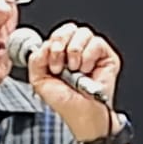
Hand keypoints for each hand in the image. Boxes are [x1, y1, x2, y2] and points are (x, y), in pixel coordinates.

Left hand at [27, 21, 121, 137]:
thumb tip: (43, 46)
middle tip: (59, 66)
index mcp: (61, 54)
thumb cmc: (66, 103)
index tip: (50, 64)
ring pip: (83, 32)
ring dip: (74, 52)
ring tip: (75, 70)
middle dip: (60, 44)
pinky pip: (97, 42)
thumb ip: (35, 60)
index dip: (51, 44)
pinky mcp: (107, 56)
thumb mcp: (40, 81)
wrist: (83, 115)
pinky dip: (88, 56)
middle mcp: (76, 51)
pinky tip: (86, 70)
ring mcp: (92, 52)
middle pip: (68, 28)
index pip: (56, 34)